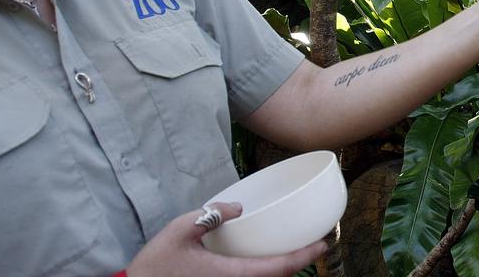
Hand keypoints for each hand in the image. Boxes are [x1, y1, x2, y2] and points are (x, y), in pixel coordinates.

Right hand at [126, 202, 325, 276]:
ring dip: (283, 268)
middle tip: (315, 242)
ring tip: (296, 248)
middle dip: (299, 262)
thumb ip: (211, 215)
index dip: (304, 257)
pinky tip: (266, 258)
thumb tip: (238, 207)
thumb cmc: (155, 264)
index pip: (278, 268)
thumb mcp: (180, 229)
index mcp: (229, 273)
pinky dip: (266, 271)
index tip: (323, 244)